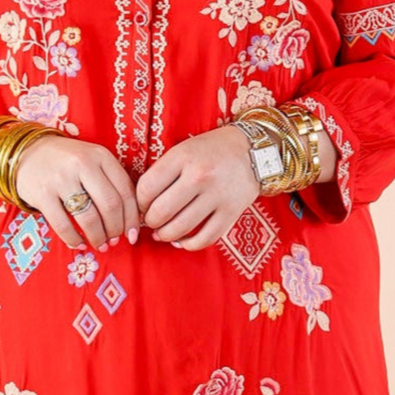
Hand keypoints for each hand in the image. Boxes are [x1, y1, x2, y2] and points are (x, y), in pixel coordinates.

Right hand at [12, 133, 141, 250]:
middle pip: (110, 206)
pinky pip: (63, 225)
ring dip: (98, 238)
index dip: (132, 219)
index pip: (126, 191)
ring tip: (100, 245)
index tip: (132, 235)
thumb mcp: (93, 161)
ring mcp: (60, 178)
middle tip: (114, 241)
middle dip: (116, 230)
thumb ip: (112, 183)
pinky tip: (79, 243)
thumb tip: (131, 223)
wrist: (28, 152)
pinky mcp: (42, 194)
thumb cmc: (68, 162)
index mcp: (100, 156)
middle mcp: (82, 163)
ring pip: (88, 218)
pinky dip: (74, 239)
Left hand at [136, 124, 258, 249]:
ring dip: (165, 235)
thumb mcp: (184, 150)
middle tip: (152, 220)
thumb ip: (163, 173)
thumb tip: (142, 205)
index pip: (147, 188)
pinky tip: (182, 240)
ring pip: (180, 228)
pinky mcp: (231, 212)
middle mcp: (200, 176)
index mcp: (183, 157)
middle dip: (150, 221)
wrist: (254, 151)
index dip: (139, 202)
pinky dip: (189, 244)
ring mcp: (217, 195)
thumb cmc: (212, 151)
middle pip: (161, 212)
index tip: (143, 205)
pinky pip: (204, 238)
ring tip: (163, 232)